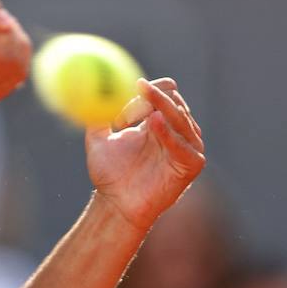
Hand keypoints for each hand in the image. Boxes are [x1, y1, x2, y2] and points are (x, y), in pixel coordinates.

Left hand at [87, 77, 205, 233]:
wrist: (116, 204)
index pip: (166, 92)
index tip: (135, 83)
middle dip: (155, 96)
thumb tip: (93, 90)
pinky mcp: (193, 163)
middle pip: (174, 101)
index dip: (152, 88)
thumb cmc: (109, 174)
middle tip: (139, 87)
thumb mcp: (98, 140)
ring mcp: (188, 146)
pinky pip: (184, 144)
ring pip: (180, 117)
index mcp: (157, 121)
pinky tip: (154, 122)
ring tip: (139, 111)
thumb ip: (97, 116)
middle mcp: (176, 131)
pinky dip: (169, 132)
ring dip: (160, 109)